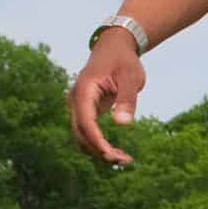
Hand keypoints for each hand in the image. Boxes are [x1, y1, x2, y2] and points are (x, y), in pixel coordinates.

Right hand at [70, 33, 146, 166]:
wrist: (115, 46)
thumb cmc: (124, 60)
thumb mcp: (131, 77)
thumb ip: (127, 99)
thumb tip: (123, 124)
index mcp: (84, 91)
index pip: (86, 123)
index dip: (97, 142)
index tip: (112, 156)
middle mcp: (76, 100)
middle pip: (80, 134)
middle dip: (99, 151)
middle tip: (125, 162)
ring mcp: (79, 106)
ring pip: (82, 136)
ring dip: (99, 151)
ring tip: (124, 160)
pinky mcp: (86, 110)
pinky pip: (88, 132)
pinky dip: (99, 145)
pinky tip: (117, 152)